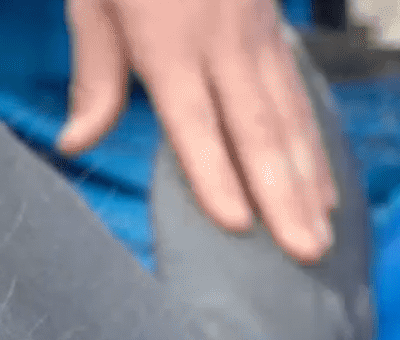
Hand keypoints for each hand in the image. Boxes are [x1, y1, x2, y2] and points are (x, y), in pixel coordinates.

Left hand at [54, 0, 337, 262]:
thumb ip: (96, 72)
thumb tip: (76, 144)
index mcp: (169, 39)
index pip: (195, 120)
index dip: (215, 174)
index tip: (237, 225)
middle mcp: (222, 39)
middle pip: (257, 128)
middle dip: (283, 195)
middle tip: (307, 254)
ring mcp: (256, 31)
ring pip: (289, 114)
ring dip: (308, 178)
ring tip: (323, 233)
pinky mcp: (273, 25)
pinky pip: (297, 93)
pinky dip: (313, 142)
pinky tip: (322, 181)